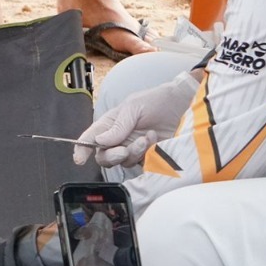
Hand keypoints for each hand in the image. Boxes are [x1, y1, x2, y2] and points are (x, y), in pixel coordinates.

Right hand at [73, 72, 198, 167]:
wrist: (185, 106)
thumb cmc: (158, 100)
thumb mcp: (134, 107)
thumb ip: (117, 125)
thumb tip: (99, 141)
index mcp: (111, 124)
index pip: (91, 138)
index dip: (81, 149)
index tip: (79, 159)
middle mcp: (119, 138)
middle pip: (104, 156)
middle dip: (111, 156)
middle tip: (123, 150)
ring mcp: (134, 149)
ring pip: (123, 162)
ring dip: (134, 152)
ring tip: (148, 137)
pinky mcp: (148, 157)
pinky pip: (140, 164)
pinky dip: (146, 156)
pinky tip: (155, 141)